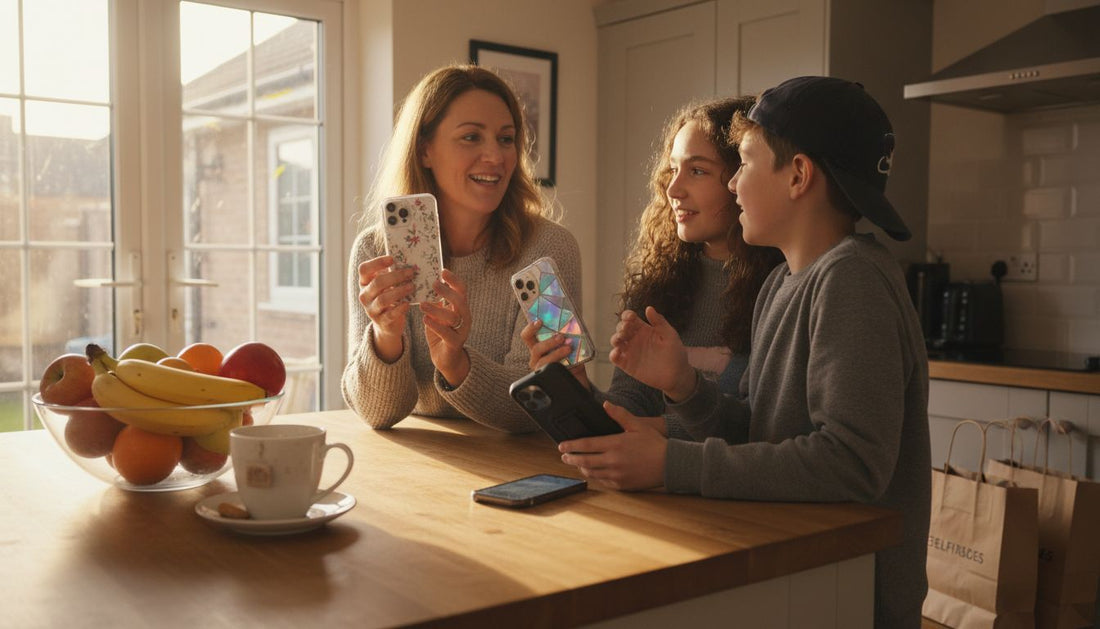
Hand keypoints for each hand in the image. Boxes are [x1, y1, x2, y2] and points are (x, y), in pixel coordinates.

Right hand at [358, 255, 414, 361]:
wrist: (387, 324)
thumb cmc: (388, 297)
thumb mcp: (387, 285)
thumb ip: (391, 273)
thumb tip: (408, 259)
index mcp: (364, 282)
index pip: (364, 269)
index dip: (377, 262)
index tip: (392, 258)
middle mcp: (364, 295)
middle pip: (377, 282)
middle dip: (396, 276)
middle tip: (411, 272)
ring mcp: (371, 309)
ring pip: (383, 299)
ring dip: (399, 291)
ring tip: (412, 286)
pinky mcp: (381, 321)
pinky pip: (390, 314)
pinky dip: (400, 308)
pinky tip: (408, 303)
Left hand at [420, 269, 471, 385]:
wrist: (447, 358)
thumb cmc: (441, 332)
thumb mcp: (438, 314)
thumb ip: (435, 301)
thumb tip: (424, 283)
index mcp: (461, 308)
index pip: (462, 290)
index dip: (454, 280)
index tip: (443, 271)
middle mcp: (464, 317)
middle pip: (460, 301)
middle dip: (447, 291)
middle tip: (433, 284)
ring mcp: (462, 331)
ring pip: (453, 317)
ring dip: (437, 309)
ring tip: (422, 304)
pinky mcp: (455, 343)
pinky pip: (447, 333)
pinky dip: (435, 326)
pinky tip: (425, 320)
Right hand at [519, 320, 590, 388]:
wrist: (578, 379)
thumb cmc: (572, 360)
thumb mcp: (570, 346)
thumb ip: (568, 337)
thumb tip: (572, 327)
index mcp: (538, 346)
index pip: (527, 336)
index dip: (530, 328)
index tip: (539, 321)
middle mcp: (537, 358)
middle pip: (536, 348)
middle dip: (549, 342)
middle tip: (561, 337)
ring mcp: (541, 370)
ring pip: (543, 362)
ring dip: (556, 353)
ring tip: (568, 349)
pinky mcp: (548, 379)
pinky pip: (552, 373)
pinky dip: (562, 366)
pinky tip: (571, 364)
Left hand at [558, 402, 665, 489]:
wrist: (670, 464)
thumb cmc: (654, 443)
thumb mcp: (638, 425)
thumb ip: (620, 415)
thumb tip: (605, 405)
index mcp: (615, 444)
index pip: (587, 445)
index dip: (572, 445)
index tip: (562, 445)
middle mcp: (613, 461)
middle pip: (584, 461)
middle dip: (571, 458)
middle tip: (564, 456)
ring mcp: (617, 474)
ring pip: (592, 473)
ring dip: (581, 468)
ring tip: (576, 463)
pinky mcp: (622, 484)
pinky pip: (603, 481)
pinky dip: (595, 476)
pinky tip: (593, 472)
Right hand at [609, 307, 695, 400]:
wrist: (677, 375)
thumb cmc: (675, 353)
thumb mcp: (670, 335)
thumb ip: (659, 321)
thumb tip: (649, 308)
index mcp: (644, 329)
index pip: (630, 318)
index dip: (627, 315)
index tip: (630, 317)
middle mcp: (635, 338)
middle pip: (621, 328)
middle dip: (621, 326)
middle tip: (626, 329)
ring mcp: (630, 351)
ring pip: (616, 341)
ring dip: (615, 338)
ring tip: (619, 339)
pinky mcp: (628, 365)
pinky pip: (616, 358)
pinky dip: (613, 354)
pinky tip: (617, 352)